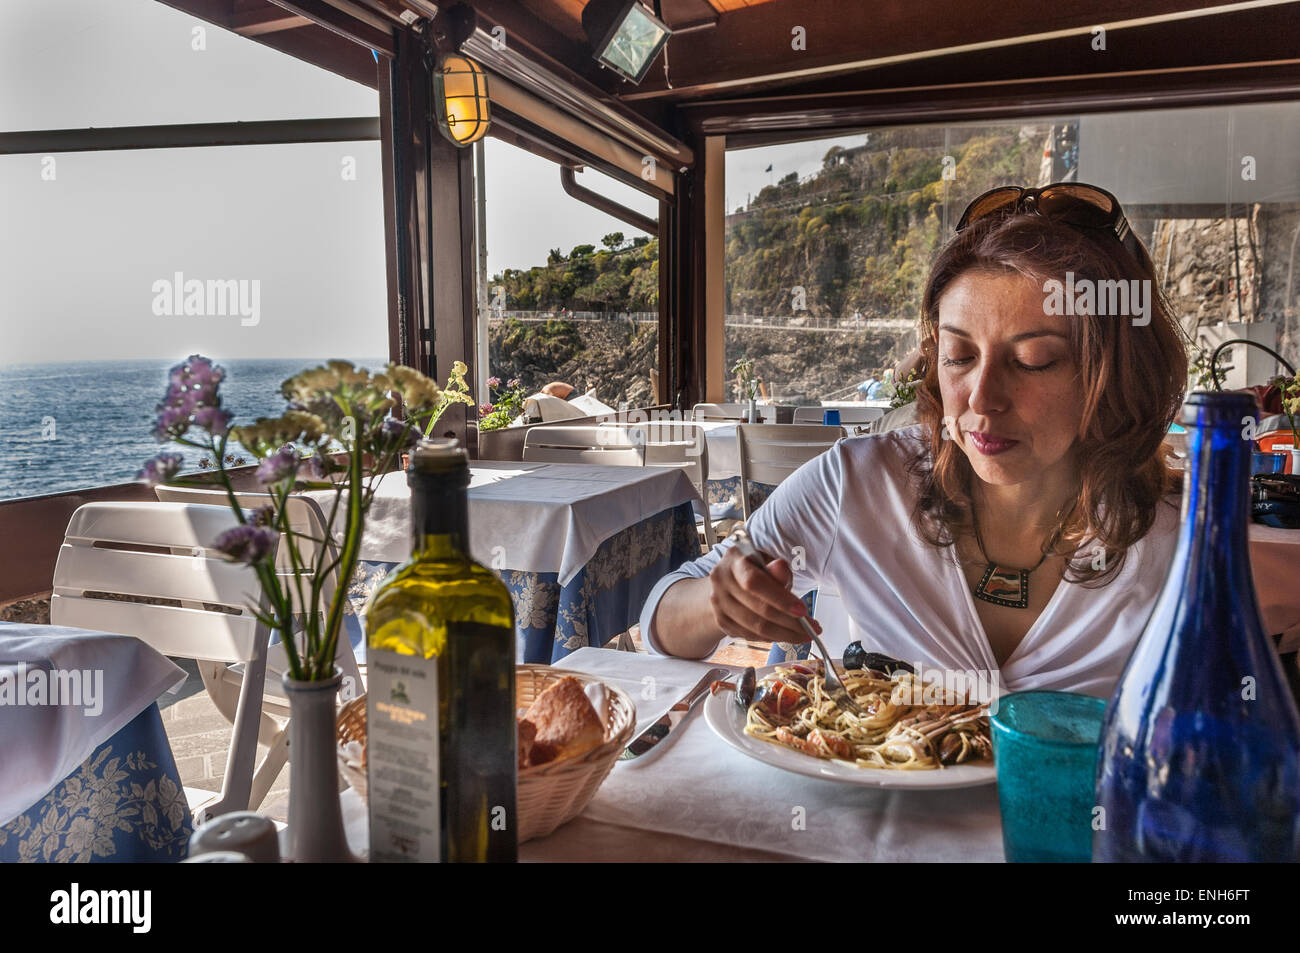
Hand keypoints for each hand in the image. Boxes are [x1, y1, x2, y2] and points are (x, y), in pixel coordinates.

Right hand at [707, 546, 821, 644]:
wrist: (728, 581)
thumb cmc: (753, 569)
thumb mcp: (767, 561)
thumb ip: (776, 568)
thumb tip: (781, 569)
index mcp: (734, 560)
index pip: (755, 583)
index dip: (780, 599)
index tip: (803, 611)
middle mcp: (721, 581)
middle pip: (758, 610)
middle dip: (790, 623)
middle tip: (812, 629)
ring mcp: (717, 603)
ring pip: (755, 628)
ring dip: (784, 635)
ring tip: (803, 635)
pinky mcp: (721, 621)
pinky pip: (750, 636)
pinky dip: (771, 638)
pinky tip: (785, 635)